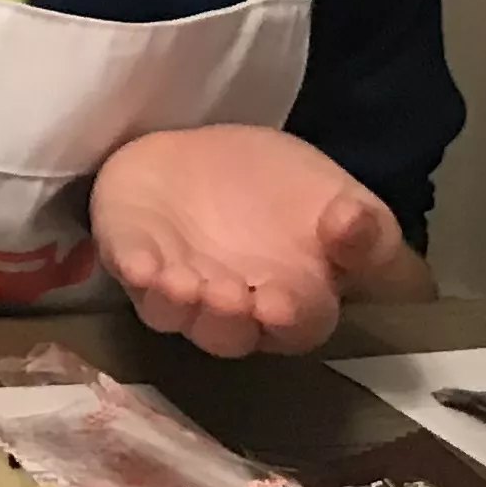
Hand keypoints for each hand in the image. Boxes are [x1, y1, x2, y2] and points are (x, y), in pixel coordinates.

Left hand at [95, 127, 421, 357]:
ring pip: (167, 313)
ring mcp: (174, 280)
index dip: (287, 320)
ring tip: (182, 284)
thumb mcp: (341, 201)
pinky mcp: (130, 247)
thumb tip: (355, 226)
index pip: (293, 327)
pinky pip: (122, 266)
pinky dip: (130, 266)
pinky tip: (140, 262)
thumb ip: (362, 228)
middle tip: (227, 295)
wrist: (221, 152)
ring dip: (174, 303)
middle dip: (225, 321)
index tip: (280, 304)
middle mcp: (227, 305)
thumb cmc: (288, 189)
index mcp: (289, 300)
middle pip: (225, 334)